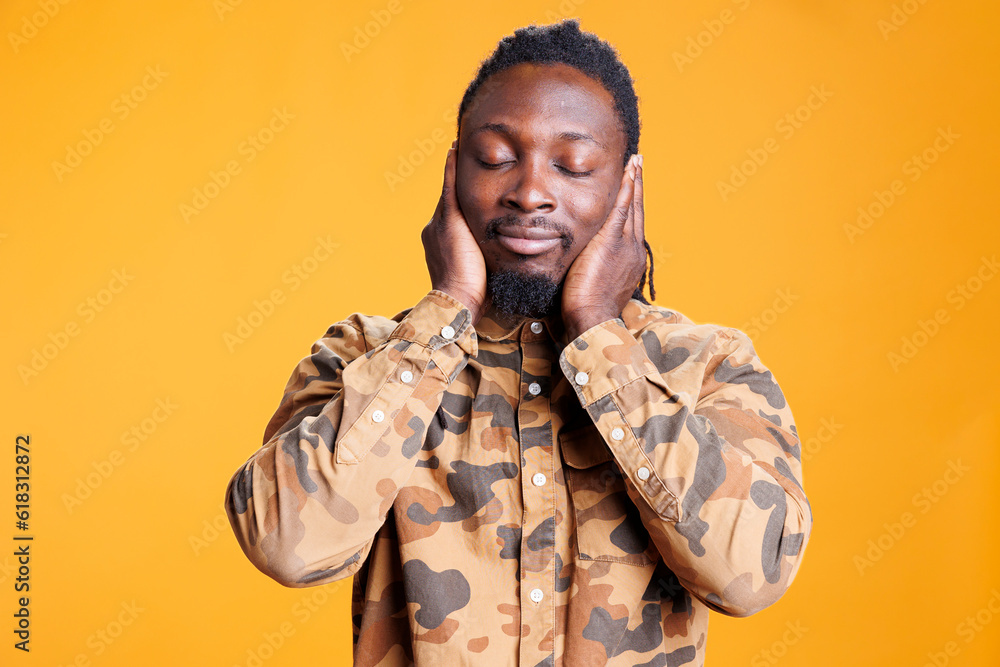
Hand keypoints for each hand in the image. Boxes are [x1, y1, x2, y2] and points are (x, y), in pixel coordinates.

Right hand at [421, 141, 487, 322]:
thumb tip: (507, 260)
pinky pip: (450, 187)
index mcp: (442, 242)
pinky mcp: (448, 220)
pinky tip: (454, 149)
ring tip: (457, 149)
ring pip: (451, 192)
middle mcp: (435, 229)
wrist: (458, 301)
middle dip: (456, 184)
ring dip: (453, 171)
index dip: (461, 204)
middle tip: (459, 158)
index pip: (454, 216)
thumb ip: (489, 259)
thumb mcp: (482, 272)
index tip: (467, 192)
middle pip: (451, 201)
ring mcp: (439, 223)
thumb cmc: (475, 297)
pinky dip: (451, 169)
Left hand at [561, 154, 644, 340]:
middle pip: (637, 211)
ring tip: (635, 161)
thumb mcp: (593, 285)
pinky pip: (623, 209)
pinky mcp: (612, 242)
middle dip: (637, 186)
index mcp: (630, 262)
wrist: (590, 320)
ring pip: (632, 206)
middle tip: (638, 165)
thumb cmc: (586, 311)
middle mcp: (633, 251)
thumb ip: (590, 269)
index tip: (632, 188)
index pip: (631, 226)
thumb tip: (578, 263)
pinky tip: (627, 172)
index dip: (632, 205)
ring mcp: (626, 245)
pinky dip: (627, 189)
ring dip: (634, 181)